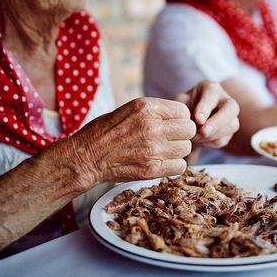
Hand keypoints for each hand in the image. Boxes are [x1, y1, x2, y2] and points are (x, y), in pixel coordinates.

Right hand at [49, 97, 194, 187]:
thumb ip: (155, 111)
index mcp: (146, 108)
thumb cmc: (106, 131)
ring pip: (187, 148)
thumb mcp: (130, 109)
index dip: (180, 118)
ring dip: (178, 150)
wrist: (87, 157)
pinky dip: (174, 165)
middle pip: (189, 129)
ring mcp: (153, 149)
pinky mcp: (151, 169)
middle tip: (171, 138)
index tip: (172, 124)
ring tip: (163, 150)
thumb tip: (182, 115)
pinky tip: (162, 162)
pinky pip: (180, 166)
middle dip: (182, 134)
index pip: (184, 111)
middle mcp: (152, 127)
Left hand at [174, 80, 239, 148]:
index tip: (198, 119)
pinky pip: (224, 139)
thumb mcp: (179, 101)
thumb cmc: (184, 106)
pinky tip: (200, 140)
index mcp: (211, 89)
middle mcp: (225, 100)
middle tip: (203, 132)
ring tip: (196, 137)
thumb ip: (181, 105)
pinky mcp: (229, 131)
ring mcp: (230, 116)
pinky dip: (211, 142)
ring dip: (213, 135)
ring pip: (231, 125)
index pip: (212, 96)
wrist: (188, 119)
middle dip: (217, 122)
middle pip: (231, 109)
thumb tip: (186, 116)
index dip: (205, 108)